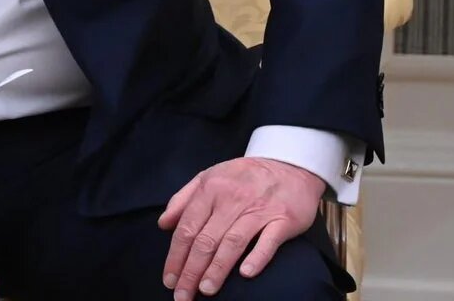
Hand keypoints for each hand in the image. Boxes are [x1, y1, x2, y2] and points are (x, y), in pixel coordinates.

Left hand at [158, 157, 322, 300]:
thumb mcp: (209, 176)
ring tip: (206, 290)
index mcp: (211, 189)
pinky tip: (245, 274)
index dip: (176, 256)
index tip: (169, 280)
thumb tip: (163, 223)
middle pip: (206, 240)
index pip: (187, 228)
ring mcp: (259, 209)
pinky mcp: (283, 219)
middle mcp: (232, 199)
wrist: (289, 166)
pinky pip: (269, 241)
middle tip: (182, 296)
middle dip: (191, 271)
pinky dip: (257, 257)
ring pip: (233, 242)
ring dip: (217, 269)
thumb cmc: (244, 176)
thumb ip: (183, 199)